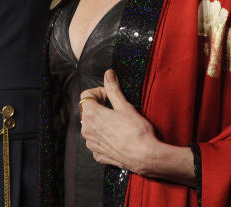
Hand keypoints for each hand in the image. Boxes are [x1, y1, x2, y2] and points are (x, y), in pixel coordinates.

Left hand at [79, 70, 194, 185]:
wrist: (145, 156)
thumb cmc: (136, 131)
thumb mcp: (125, 106)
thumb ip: (113, 89)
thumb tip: (108, 74)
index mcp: (91, 115)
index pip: (86, 95)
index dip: (99, 92)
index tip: (110, 96)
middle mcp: (86, 130)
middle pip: (88, 111)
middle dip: (100, 107)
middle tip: (116, 109)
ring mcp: (91, 144)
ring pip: (91, 127)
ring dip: (101, 123)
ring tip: (118, 124)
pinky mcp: (98, 155)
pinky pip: (97, 142)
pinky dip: (104, 138)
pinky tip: (118, 138)